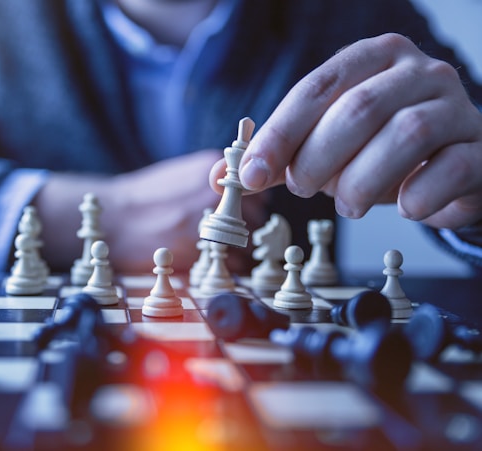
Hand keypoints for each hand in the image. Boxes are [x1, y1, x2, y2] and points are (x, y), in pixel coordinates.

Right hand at [36, 150, 267, 273]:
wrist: (113, 219)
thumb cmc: (144, 198)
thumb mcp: (181, 174)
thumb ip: (214, 181)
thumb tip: (243, 192)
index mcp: (212, 169)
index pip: (258, 189)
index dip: (250, 205)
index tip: (239, 214)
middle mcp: (215, 193)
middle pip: (256, 217)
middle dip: (244, 228)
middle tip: (223, 235)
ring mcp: (209, 221)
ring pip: (247, 242)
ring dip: (237, 250)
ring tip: (213, 249)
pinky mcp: (199, 250)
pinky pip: (233, 263)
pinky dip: (227, 267)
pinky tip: (207, 261)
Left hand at [216, 33, 481, 229]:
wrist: (451, 166)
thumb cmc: (378, 152)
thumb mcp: (325, 147)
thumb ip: (278, 157)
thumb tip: (219, 178)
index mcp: (372, 59)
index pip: (317, 88)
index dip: (279, 134)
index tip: (250, 175)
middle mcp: (418, 73)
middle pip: (359, 109)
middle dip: (318, 159)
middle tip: (304, 189)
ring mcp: (456, 107)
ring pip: (406, 134)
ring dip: (362, 182)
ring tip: (347, 205)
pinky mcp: (480, 148)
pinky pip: (450, 169)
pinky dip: (418, 197)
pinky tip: (404, 207)